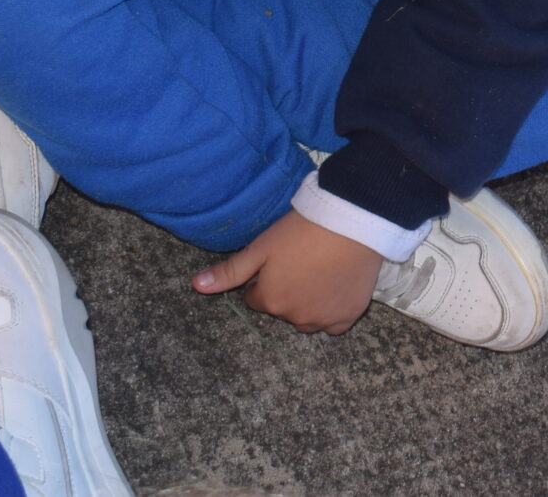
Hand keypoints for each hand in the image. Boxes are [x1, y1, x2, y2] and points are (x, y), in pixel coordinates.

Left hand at [192, 211, 384, 333]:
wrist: (352, 222)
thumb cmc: (302, 230)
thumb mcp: (261, 247)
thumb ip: (229, 271)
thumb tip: (195, 286)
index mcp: (269, 301)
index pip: (256, 299)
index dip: (265, 278)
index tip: (281, 260)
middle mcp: (293, 318)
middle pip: (282, 309)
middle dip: (287, 291)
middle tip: (302, 261)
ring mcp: (323, 320)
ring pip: (307, 318)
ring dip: (308, 303)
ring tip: (321, 272)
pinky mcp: (348, 316)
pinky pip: (334, 324)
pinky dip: (332, 311)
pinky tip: (336, 288)